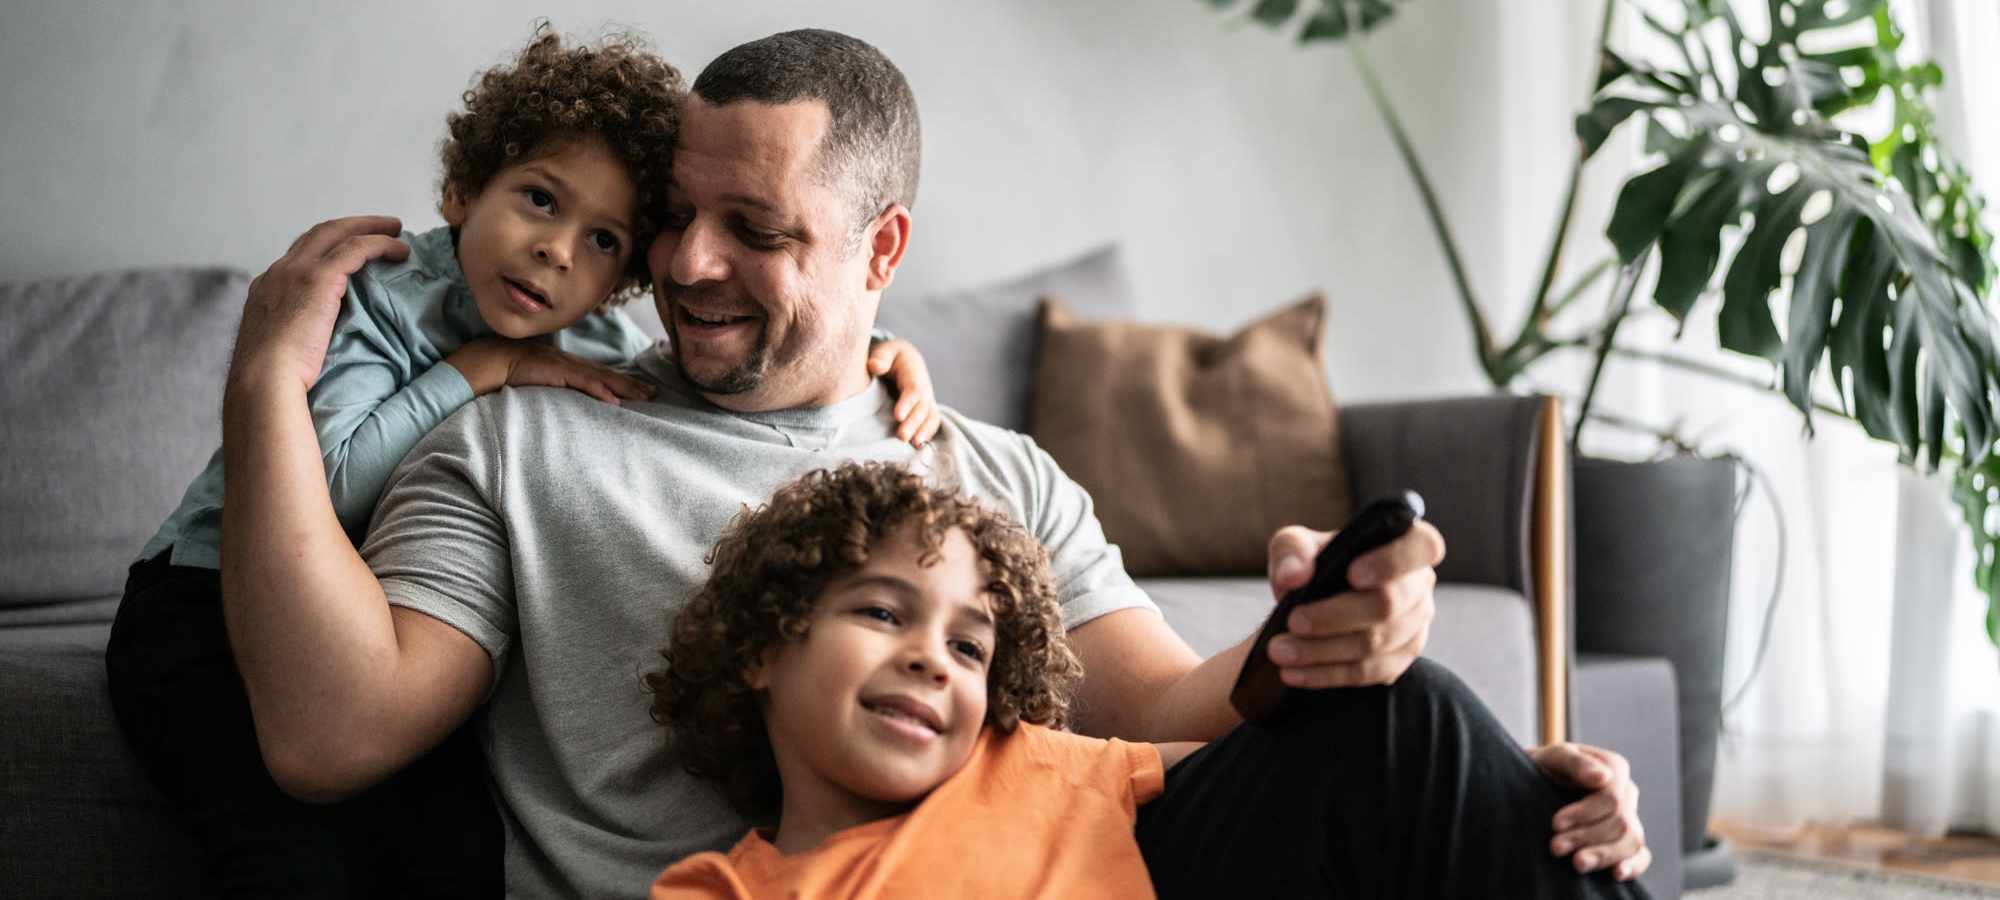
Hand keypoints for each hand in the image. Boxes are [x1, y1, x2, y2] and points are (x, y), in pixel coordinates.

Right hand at [233, 216, 408, 391]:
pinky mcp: (319, 278)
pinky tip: (400, 250)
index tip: (350, 250)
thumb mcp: (279, 350)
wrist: (264, 379)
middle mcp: (279, 272)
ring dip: (370, 227)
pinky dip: (380, 244)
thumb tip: (313, 348)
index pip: (299, 257)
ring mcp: (297, 271)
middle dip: (351, 226)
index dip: (327, 248)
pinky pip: (357, 248)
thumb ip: (294, 337)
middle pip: (318, 234)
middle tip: (381, 227)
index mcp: (267, 288)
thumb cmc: (274, 380)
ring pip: (338, 233)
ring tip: (396, 229)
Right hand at [446, 338, 654, 403]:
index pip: (600, 375)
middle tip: (654, 394)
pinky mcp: (556, 373)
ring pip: (601, 378)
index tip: (640, 390)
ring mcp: (565, 366)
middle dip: (631, 385)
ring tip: (644, 397)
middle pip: (607, 375)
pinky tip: (614, 402)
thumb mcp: (538, 378)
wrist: (491, 359)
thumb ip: (553, 387)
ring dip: (624, 388)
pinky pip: (582, 384)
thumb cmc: (510, 371)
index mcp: (566, 365)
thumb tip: (564, 402)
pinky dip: (599, 392)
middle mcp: (570, 363)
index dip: (621, 382)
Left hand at [867, 338, 940, 446]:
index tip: (897, 416)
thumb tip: (874, 366)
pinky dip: (928, 433)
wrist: (903, 359)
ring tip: (914, 444)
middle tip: (902, 436)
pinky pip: (931, 422)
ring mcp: (927, 399)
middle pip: (922, 406)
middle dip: (914, 422)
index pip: (913, 389)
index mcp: (914, 372)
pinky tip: (918, 446)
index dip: (907, 403)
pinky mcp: (925, 409)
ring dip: (923, 431)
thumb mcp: (884, 351)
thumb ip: (880, 358)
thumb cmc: (889, 356)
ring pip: (930, 416)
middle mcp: (924, 387)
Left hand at [1260, 522, 1442, 687]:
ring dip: (1323, 650)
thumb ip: (1292, 552)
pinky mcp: (1400, 659)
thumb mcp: (1295, 545)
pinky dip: (1327, 674)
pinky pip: (1368, 672)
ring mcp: (1415, 625)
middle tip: (1293, 621)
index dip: (1392, 562)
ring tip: (1280, 651)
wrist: (1312, 601)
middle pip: (1388, 604)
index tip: (1352, 574)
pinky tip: (1293, 673)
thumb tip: (1293, 576)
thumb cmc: (1313, 564)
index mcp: (1405, 544)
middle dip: (1335, 616)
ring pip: (1376, 644)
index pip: (1424, 545)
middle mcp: (1419, 585)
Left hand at [1531, 742, 1649, 880]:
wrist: (1531, 784)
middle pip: (1620, 822)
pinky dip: (1633, 866)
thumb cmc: (1543, 767)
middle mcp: (1626, 792)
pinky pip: (1641, 855)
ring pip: (1631, 841)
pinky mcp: (1626, 840)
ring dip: (1603, 855)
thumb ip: (1575, 762)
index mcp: (1614, 768)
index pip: (1611, 798)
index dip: (1585, 813)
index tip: (1556, 824)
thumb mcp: (1552, 758)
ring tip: (1577, 863)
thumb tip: (1602, 778)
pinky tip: (1616, 873)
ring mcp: (1630, 817)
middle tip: (1555, 847)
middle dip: (1586, 837)